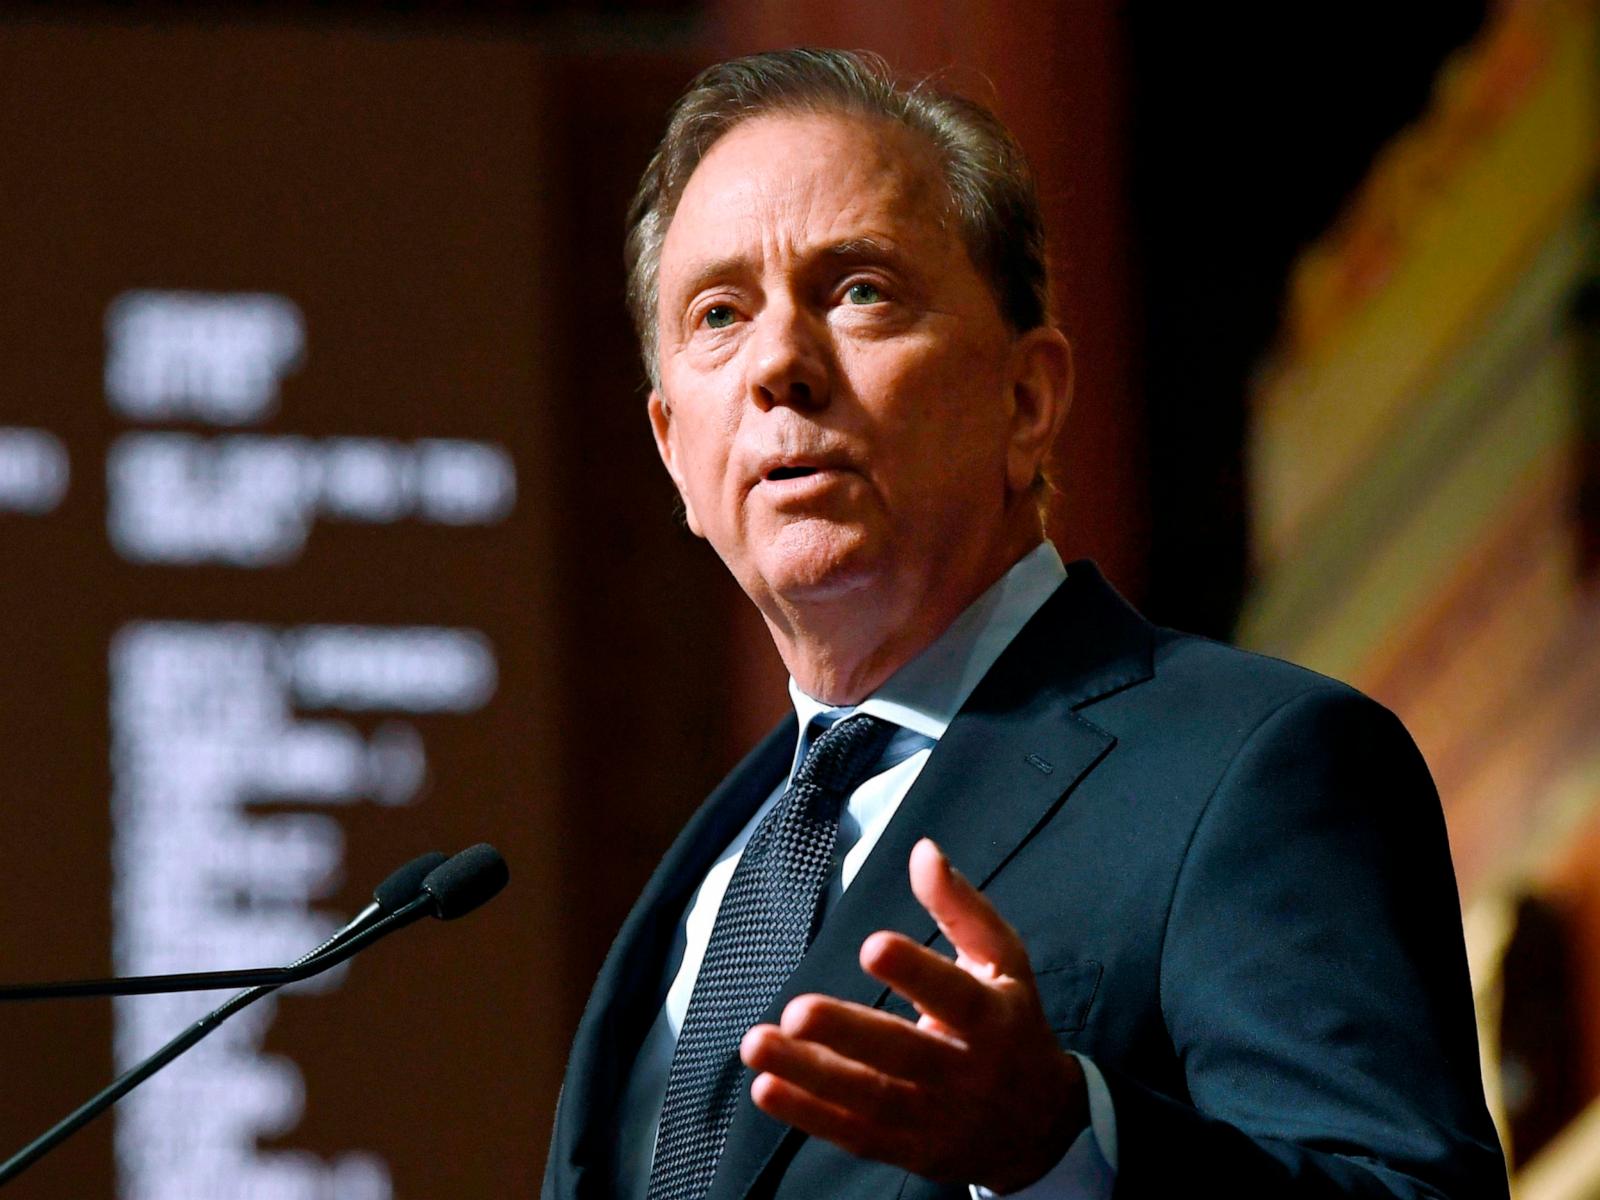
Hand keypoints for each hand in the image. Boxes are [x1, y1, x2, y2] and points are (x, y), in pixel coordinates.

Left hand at [739, 837, 1087, 1192]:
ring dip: (810, 1075)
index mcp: (993, 1017)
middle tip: (796, 1011)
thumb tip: (923, 850)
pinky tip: (766, 1087)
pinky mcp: (909, 1149)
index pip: (956, 995)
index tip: (872, 944)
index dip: (917, 971)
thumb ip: (961, 906)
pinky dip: (809, 1114)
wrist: (1042, 1127)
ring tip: (757, 1044)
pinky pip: (855, 1133)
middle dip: (848, 1034)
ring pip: (870, 1099)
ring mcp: (936, 1117)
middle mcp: (966, 1071)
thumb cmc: (1013, 1023)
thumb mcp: (1004, 961)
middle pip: (904, 1055)